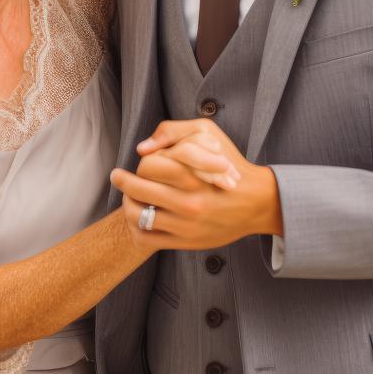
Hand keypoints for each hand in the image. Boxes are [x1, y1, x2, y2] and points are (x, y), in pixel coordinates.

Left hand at [110, 118, 283, 250]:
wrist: (255, 202)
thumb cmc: (229, 164)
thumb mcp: (208, 133)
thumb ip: (173, 131)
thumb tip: (142, 149)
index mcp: (193, 174)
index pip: (148, 166)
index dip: (142, 163)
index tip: (142, 163)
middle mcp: (189, 202)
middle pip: (137, 191)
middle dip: (122, 181)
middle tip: (117, 177)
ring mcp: (186, 225)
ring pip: (137, 216)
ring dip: (127, 205)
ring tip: (128, 198)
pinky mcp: (185, 242)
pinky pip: (146, 239)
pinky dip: (135, 228)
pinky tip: (138, 218)